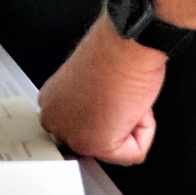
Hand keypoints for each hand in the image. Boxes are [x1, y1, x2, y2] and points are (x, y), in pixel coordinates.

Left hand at [37, 15, 165, 164]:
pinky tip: (133, 104)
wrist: (126, 41)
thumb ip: (85, 104)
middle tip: (117, 95)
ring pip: (118, 150)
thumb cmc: (113, 50)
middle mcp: (54, 120)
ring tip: (123, 96)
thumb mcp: (88, 83)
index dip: (107, 113)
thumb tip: (102, 116)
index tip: (108, 96)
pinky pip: (134, 154)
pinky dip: (144, 132)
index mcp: (51, 101)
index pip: (84, 128)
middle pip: (100, 142)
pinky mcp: (96, 143)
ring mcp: (72, 134)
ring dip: (131, 126)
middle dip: (118, 123)